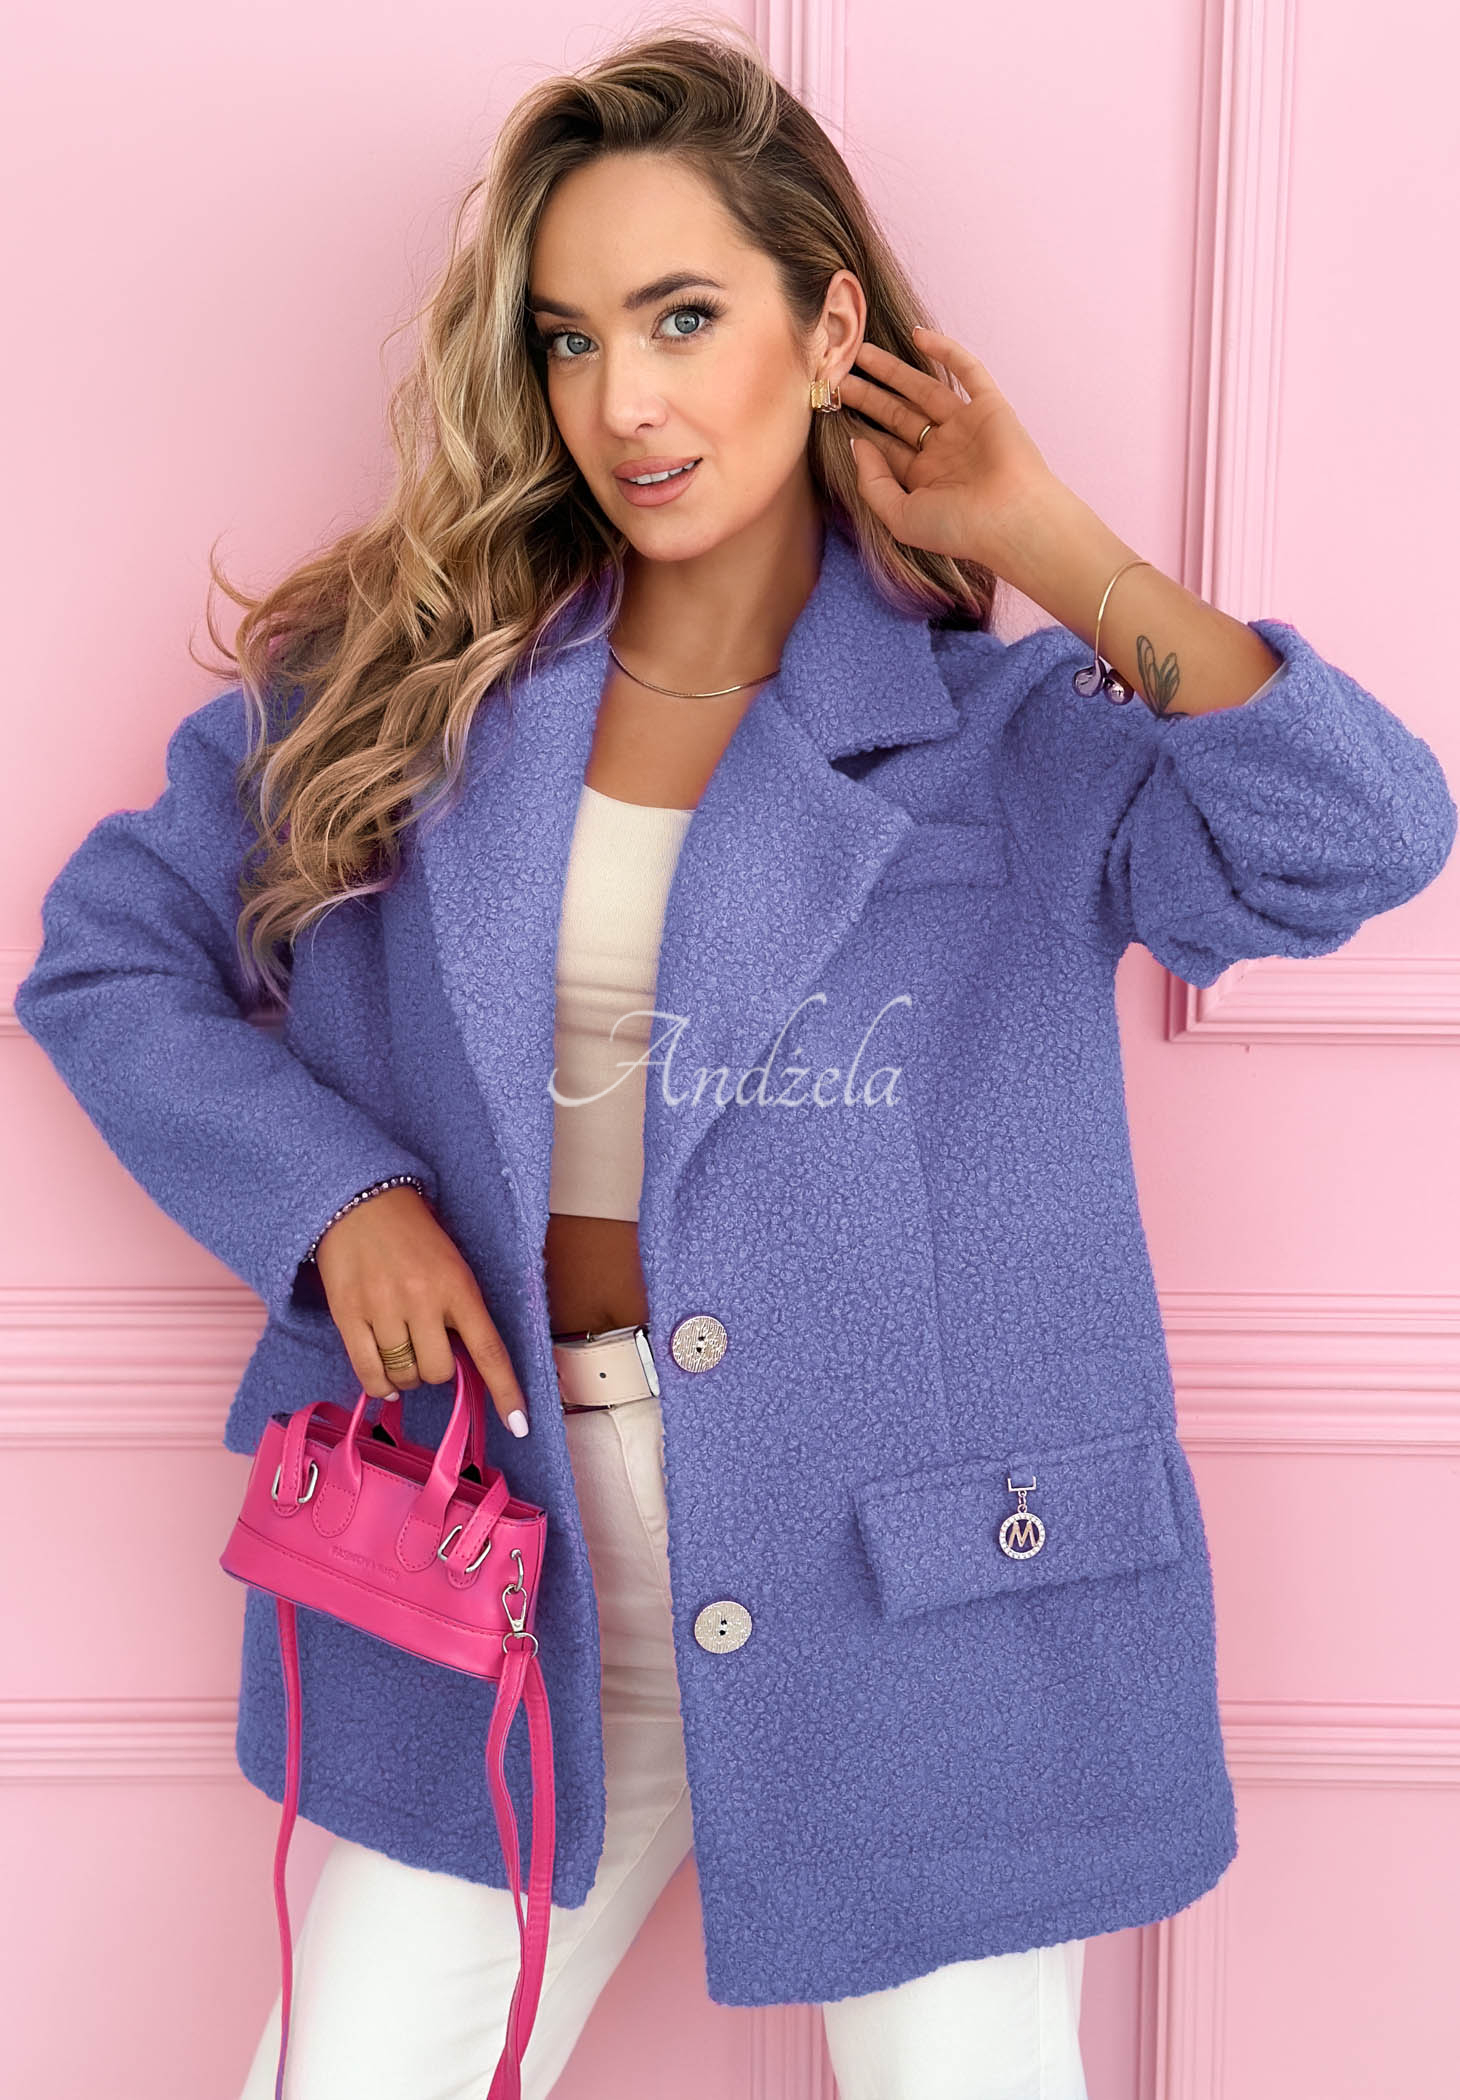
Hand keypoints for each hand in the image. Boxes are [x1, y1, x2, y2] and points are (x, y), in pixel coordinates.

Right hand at [314, 1185, 530, 1436]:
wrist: (360, 1201)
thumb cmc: (414, 1234)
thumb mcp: (452, 1265)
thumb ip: (460, 1310)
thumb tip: (464, 1364)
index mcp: (457, 1285)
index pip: (488, 1349)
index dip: (505, 1390)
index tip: (519, 1423)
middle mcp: (421, 1300)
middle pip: (438, 1372)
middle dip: (437, 1372)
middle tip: (429, 1350)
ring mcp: (382, 1309)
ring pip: (403, 1375)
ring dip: (407, 1378)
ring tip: (404, 1354)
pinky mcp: (348, 1315)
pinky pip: (368, 1373)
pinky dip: (380, 1386)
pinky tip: (385, 1381)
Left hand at [842, 326, 1060, 569]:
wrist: (1012, 520)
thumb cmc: (958, 528)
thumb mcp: (900, 515)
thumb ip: (872, 483)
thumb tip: (855, 443)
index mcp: (924, 479)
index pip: (885, 446)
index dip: (858, 427)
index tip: (829, 408)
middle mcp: (944, 450)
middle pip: (897, 414)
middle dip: (868, 395)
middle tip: (836, 373)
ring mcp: (966, 427)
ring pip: (923, 389)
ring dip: (893, 370)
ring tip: (860, 350)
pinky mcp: (990, 407)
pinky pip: (967, 371)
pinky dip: (945, 351)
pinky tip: (916, 335)